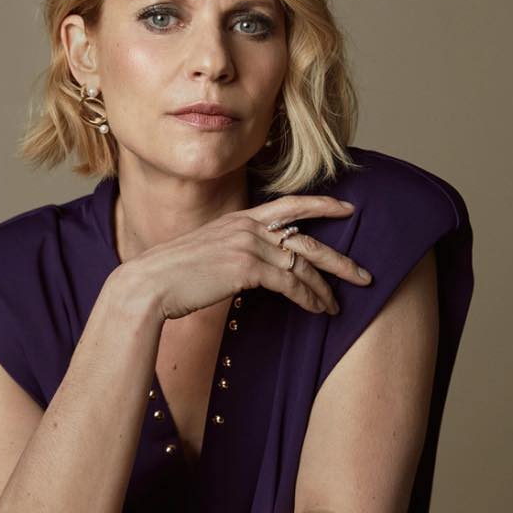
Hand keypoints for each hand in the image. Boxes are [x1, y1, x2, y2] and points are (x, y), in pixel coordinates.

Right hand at [115, 194, 372, 320]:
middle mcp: (247, 226)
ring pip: (302, 265)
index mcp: (239, 218)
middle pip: (306, 239)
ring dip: (325, 288)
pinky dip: (309, 298)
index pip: (289, 204)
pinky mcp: (247, 268)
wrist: (149, 284)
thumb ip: (234, 250)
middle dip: (339, 259)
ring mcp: (248, 245)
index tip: (348, 207)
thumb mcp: (207, 251)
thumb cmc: (173, 274)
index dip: (322, 204)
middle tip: (364, 275)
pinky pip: (290, 283)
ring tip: (337, 305)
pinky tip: (318, 309)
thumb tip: (255, 266)